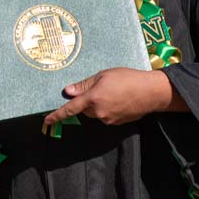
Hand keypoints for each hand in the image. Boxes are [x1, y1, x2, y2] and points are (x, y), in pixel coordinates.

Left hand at [43, 68, 185, 126]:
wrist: (151, 92)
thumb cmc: (128, 78)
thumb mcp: (104, 75)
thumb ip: (84, 85)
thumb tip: (68, 91)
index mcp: (93, 98)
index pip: (70, 109)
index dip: (57, 115)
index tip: (46, 121)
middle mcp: (98, 112)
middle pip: (84, 109)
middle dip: (87, 100)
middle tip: (101, 87)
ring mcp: (108, 119)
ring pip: (95, 113)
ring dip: (98, 104)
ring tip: (114, 92)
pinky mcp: (116, 123)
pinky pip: (105, 116)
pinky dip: (108, 108)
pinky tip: (120, 99)